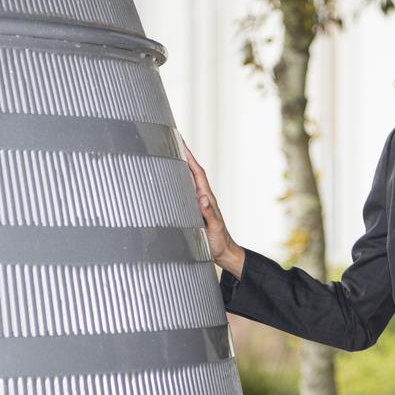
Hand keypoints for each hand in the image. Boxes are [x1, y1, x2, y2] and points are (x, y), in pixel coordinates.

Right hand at [182, 139, 244, 278]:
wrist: (224, 253)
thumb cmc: (219, 242)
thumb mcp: (214, 229)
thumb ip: (209, 214)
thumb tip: (203, 198)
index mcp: (207, 199)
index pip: (198, 174)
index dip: (190, 158)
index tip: (182, 143)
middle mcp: (202, 198)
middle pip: (193, 173)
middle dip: (184, 156)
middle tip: (173, 141)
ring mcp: (199, 204)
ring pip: (188, 181)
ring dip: (181, 167)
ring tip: (170, 154)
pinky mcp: (195, 210)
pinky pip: (185, 192)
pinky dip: (179, 182)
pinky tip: (171, 180)